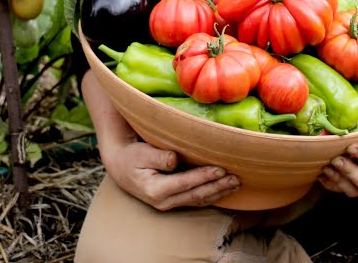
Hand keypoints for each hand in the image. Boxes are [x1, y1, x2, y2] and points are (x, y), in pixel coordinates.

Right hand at [102, 137, 240, 210]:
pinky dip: (211, 195)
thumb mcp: (141, 153)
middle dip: (218, 187)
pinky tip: (223, 189)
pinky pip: (196, 200)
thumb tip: (174, 159)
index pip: (185, 183)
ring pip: (198, 200)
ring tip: (235, 184)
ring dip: (218, 192)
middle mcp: (164, 201)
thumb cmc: (132, 157)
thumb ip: (158, 157)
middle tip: (236, 179)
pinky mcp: (174, 201)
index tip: (220, 169)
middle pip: (196, 195)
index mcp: (155, 190)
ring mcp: (169, 204)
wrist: (121, 167)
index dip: (204, 176)